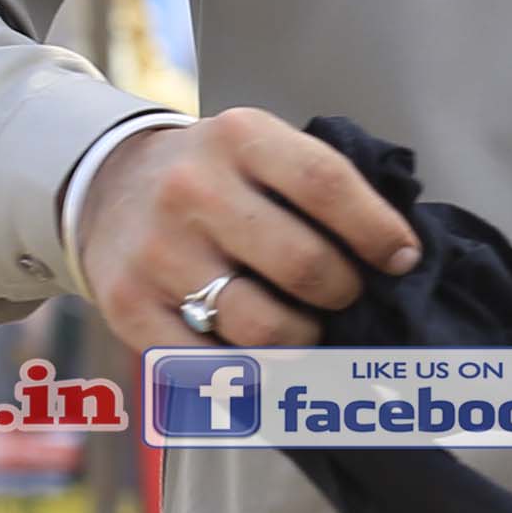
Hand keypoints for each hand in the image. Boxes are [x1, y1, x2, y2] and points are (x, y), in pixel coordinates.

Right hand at [73, 109, 419, 350]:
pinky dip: (248, 374)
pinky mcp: (130, 307)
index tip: (402, 259)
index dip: (376, 230)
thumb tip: (396, 258)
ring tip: (303, 328)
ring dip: (302, 339)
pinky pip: (210, 367)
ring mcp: (157, 252)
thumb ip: (319, 189)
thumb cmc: (212, 177)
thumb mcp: (259, 150)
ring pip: (263, 327)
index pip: (325, 184)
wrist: (109, 186)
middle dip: (342, 293)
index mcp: (238, 139)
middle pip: (302, 264)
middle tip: (343, 296)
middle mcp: (193, 190)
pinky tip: (260, 359)